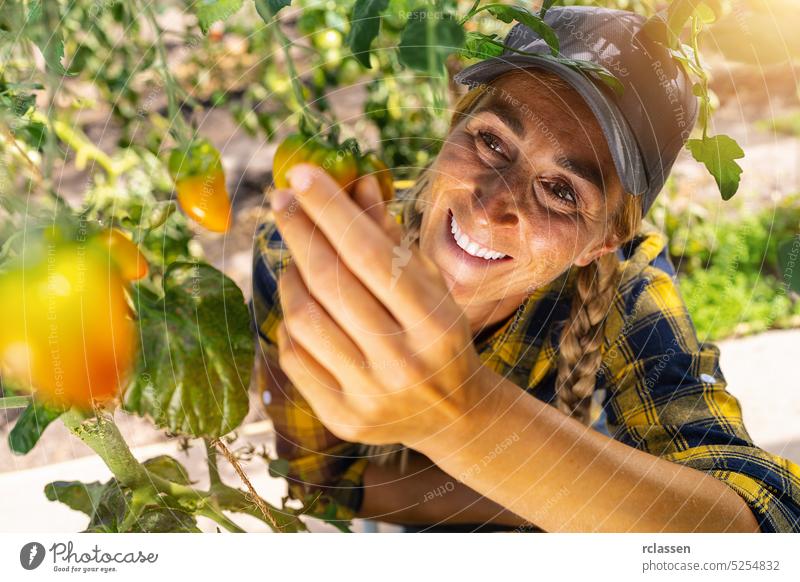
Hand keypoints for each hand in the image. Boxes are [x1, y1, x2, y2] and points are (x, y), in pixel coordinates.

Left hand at [270, 163, 484, 446]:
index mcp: (435, 322)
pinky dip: (291, 321)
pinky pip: (294, 356)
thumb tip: (357, 183)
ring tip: (297, 260)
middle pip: (331, 282)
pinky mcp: (342, 417)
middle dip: (300, 231)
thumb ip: (392, 237)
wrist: (454, 414)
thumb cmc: (440, 336)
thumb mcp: (431, 285)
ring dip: (292, 277)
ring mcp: (370, 395)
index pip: (370, 254)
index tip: (301, 174)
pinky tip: (302, 306)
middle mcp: (403, 362)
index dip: (330, 210)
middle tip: (281, 199)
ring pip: (305, 319)